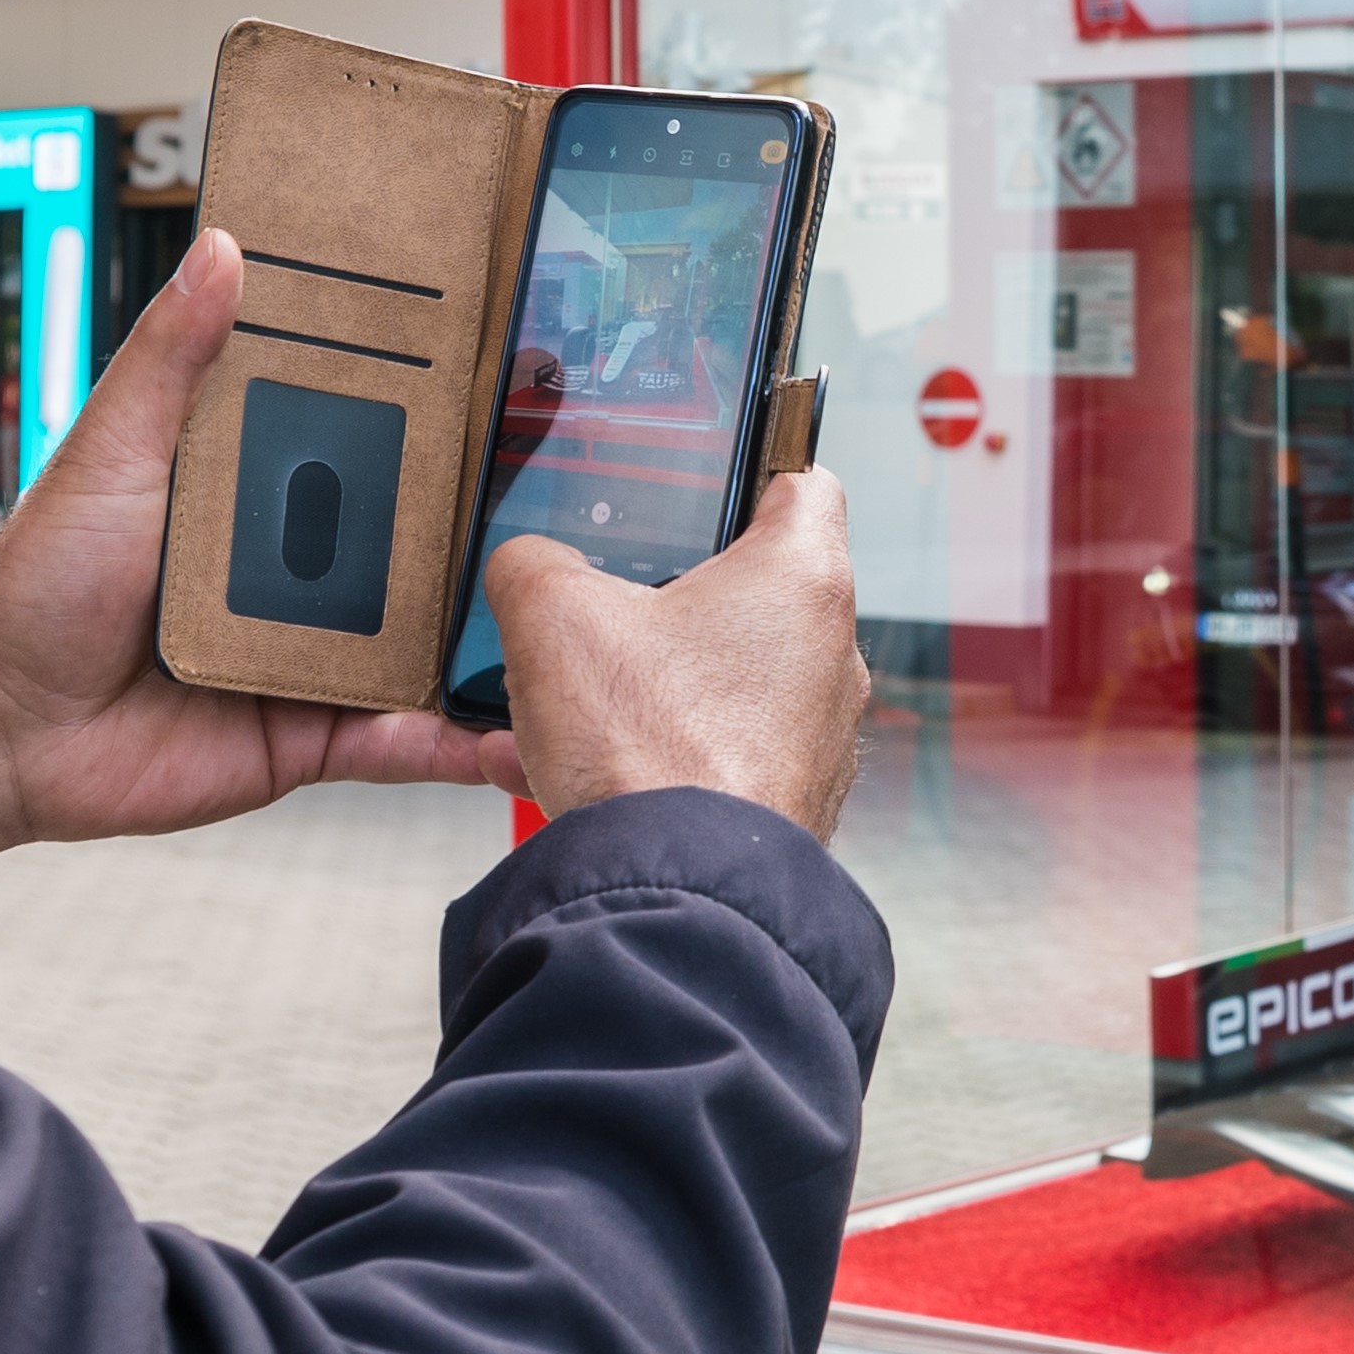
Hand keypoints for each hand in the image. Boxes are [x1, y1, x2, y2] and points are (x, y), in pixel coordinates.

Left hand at [0, 228, 521, 894]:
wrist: (0, 724)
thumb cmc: (38, 582)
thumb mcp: (110, 450)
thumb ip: (170, 361)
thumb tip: (221, 249)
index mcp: (268, 497)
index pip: (374, 452)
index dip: (444, 426)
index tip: (521, 383)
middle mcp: (306, 575)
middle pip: (425, 552)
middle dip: (501, 535)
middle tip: (592, 502)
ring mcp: (321, 657)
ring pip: (433, 647)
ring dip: (501, 644)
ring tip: (581, 625)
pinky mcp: (318, 737)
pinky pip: (406, 743)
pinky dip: (462, 745)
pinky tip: (518, 737)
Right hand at [480, 470, 866, 839]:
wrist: (678, 893)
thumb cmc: (652, 751)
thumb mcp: (552, 616)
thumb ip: (533, 564)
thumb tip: (525, 569)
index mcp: (801, 579)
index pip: (802, 479)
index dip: (753, 460)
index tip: (713, 467)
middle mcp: (827, 654)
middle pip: (747, 589)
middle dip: (663, 593)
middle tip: (602, 591)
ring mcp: (812, 734)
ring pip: (714, 681)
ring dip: (636, 683)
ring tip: (553, 700)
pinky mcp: (782, 799)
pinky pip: (702, 753)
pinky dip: (639, 752)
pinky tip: (550, 768)